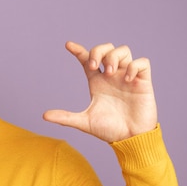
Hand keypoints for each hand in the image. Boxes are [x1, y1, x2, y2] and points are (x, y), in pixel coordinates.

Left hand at [43, 42, 157, 142]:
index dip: (78, 50)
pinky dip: (134, 66)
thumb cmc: (109, 130)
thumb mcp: (84, 122)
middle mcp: (112, 76)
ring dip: (114, 57)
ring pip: (124, 51)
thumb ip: (65, 118)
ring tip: (109, 73)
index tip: (68, 45)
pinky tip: (127, 79)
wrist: (130, 140)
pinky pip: (143, 63)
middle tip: (93, 65)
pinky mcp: (143, 82)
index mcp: (97, 82)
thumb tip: (44, 115)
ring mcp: (128, 77)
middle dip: (98, 51)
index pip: (87, 60)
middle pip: (106, 49)